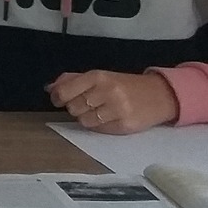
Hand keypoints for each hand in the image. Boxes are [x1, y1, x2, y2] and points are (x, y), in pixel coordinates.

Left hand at [49, 70, 178, 133]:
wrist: (158, 95)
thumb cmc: (124, 84)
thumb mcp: (99, 76)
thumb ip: (73, 80)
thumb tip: (49, 88)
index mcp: (98, 76)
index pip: (65, 90)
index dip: (58, 97)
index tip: (58, 100)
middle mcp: (107, 91)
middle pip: (73, 107)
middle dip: (75, 108)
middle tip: (86, 104)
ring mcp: (116, 110)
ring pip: (84, 121)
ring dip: (87, 118)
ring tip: (98, 112)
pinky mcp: (124, 126)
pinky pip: (100, 130)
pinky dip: (99, 126)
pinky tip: (108, 119)